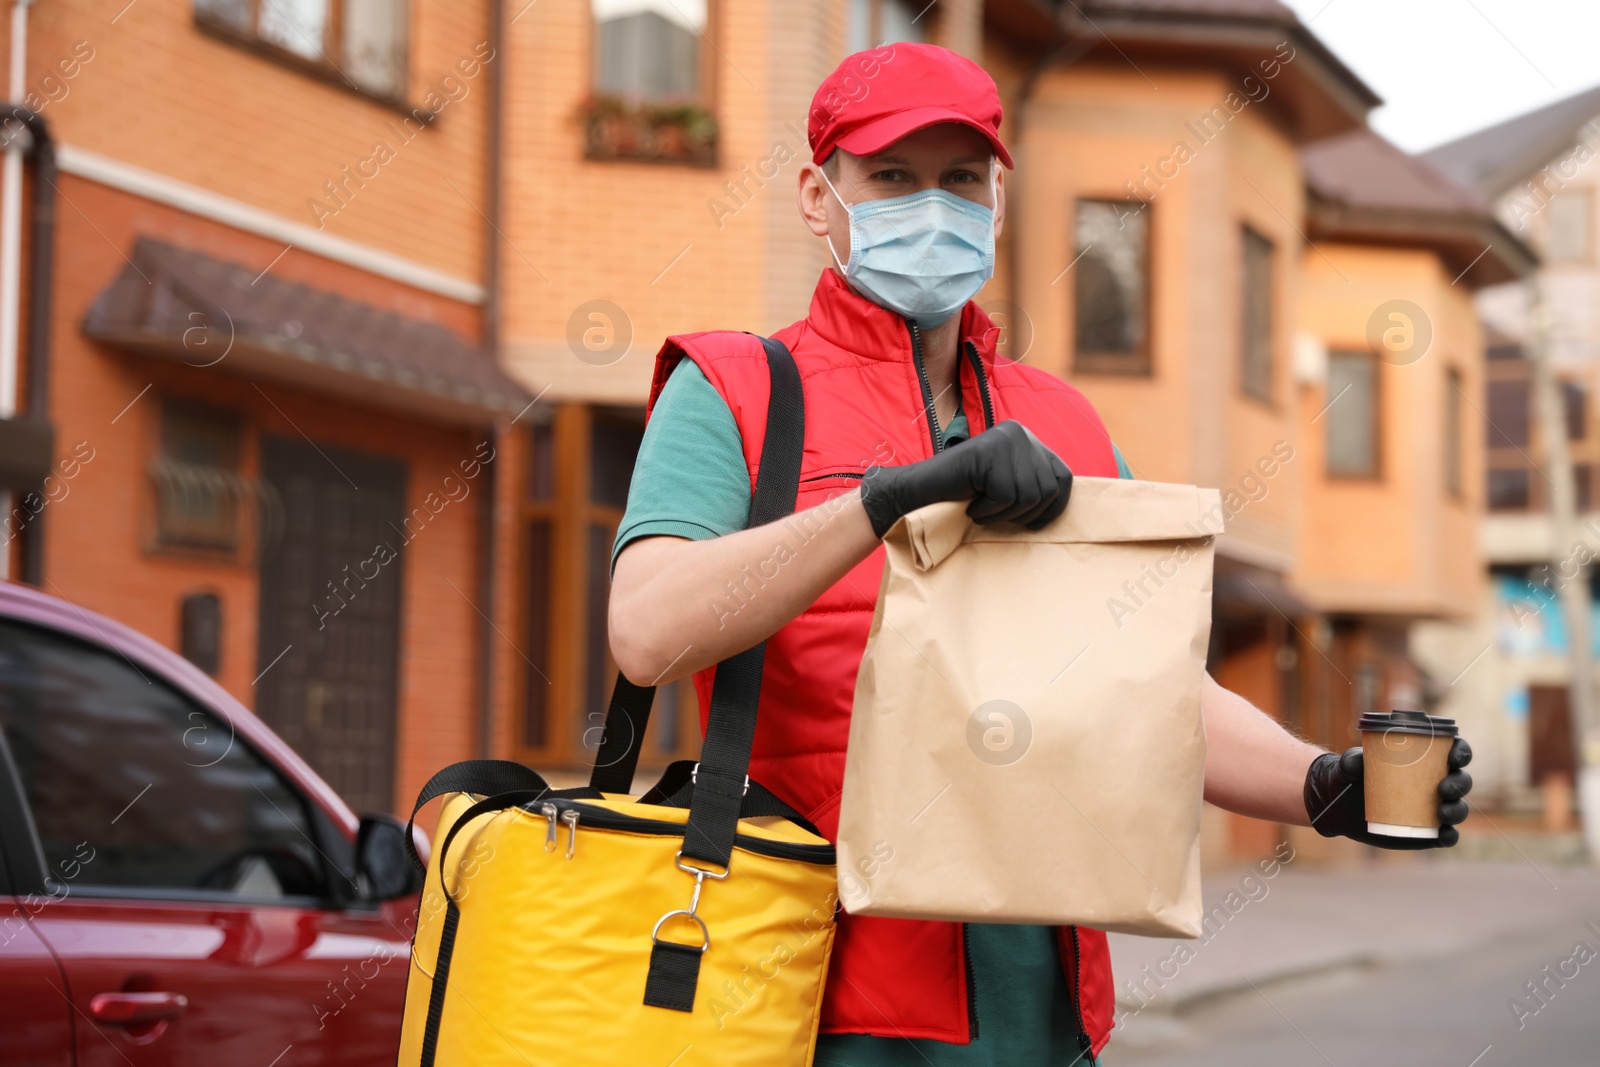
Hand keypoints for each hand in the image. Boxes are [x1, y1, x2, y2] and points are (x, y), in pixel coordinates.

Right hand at [858, 420, 1071, 537]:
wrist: (917, 494)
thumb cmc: (962, 498)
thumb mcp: (1007, 488)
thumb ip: (1032, 485)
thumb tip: (1065, 502)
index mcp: (1025, 439)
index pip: (1064, 477)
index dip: (1054, 506)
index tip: (1032, 522)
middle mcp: (1019, 433)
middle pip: (1048, 489)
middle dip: (1024, 513)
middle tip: (994, 513)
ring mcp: (1004, 441)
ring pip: (1029, 495)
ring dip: (1002, 514)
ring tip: (980, 507)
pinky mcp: (988, 453)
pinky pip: (1006, 496)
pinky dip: (987, 510)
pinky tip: (970, 503)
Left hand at [1303, 738, 1472, 849]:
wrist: (1340, 804)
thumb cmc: (1350, 776)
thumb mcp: (1349, 765)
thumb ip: (1352, 760)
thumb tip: (1358, 759)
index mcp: (1425, 760)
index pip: (1453, 752)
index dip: (1461, 752)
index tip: (1455, 755)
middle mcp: (1434, 783)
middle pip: (1461, 781)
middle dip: (1459, 784)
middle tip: (1443, 788)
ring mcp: (1432, 809)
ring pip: (1458, 809)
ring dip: (1457, 810)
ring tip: (1442, 812)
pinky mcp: (1427, 832)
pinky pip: (1446, 836)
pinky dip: (1449, 836)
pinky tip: (1443, 834)